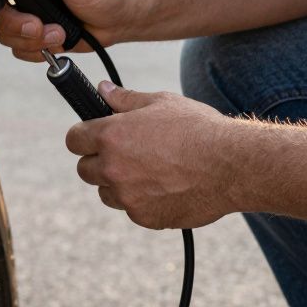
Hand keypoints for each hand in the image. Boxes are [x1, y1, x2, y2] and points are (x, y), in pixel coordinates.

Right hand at [0, 0, 139, 60]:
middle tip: (35, 25)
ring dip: (28, 38)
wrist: (123, 18)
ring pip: (3, 31)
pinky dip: (35, 50)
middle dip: (12, 22)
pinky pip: (17, 47)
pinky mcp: (33, 32)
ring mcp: (26, 9)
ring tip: (57, 34)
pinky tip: (58, 42)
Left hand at [66, 83, 235, 229]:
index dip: (83, 136)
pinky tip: (165, 187)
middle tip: (124, 154)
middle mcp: (113, 168)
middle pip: (84, 170)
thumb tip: (102, 89)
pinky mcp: (145, 217)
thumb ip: (124, 99)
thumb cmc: (198, 128)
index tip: (92, 137)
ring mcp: (128, 197)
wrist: (232, 165)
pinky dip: (142, 201)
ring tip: (149, 171)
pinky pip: (132, 210)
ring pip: (106, 193)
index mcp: (111, 136)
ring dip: (118, 184)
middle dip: (98, 162)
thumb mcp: (160, 103)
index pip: (73, 140)